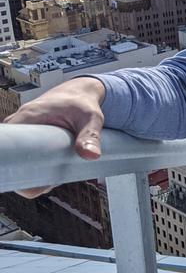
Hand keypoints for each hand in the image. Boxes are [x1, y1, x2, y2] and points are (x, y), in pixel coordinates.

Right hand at [3, 77, 105, 197]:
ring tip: (56, 173)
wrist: (79, 93)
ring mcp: (20, 131)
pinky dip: (35, 166)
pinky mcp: (26, 137)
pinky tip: (51, 170)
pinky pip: (23, 156)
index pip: (7, 148)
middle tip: (53, 179)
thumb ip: (91, 136)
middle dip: (30, 175)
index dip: (18, 168)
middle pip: (11, 158)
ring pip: (17, 159)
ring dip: (34, 172)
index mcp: (27, 117)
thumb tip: (91, 155)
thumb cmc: (82, 103)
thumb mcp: (91, 118)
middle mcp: (18, 124)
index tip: (39, 179)